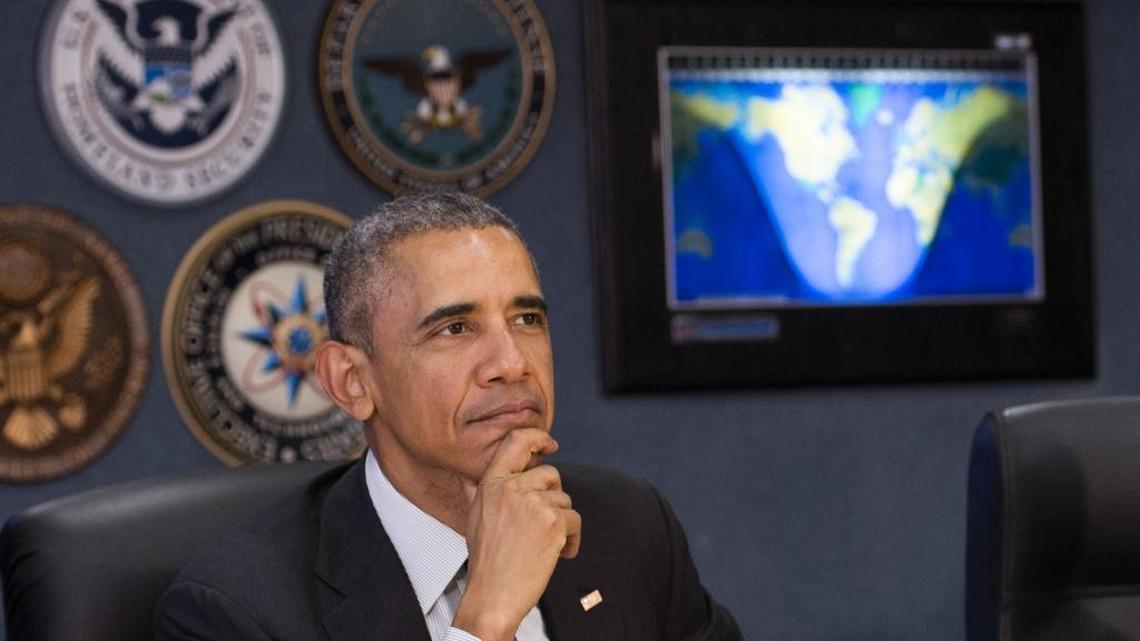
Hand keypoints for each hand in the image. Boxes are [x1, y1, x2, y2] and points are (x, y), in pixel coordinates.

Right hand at [451, 428, 581, 640]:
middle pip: (551, 474)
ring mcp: (533, 502)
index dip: (538, 437)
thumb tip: (487, 476)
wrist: (494, 594)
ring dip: (562, 523)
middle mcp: (512, 488)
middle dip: (554, 497)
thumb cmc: (487, 561)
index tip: (551, 444)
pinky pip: (575, 520)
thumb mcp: (477, 516)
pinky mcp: (553, 521)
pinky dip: (573, 540)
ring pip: (565, 499)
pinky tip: (560, 554)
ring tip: (546, 545)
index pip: (516, 442)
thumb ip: (487, 491)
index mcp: (492, 483)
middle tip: (544, 524)